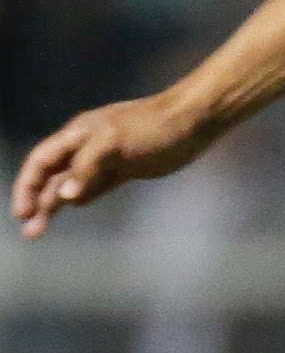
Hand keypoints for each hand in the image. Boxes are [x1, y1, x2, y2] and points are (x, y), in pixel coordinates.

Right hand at [13, 90, 219, 238]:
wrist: (194, 120)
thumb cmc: (152, 127)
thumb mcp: (114, 143)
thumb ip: (87, 168)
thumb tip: (65, 196)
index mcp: (79, 134)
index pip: (41, 160)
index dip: (27, 185)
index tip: (22, 213)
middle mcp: (87, 146)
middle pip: (52, 176)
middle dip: (38, 202)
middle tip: (31, 232)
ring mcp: (106, 158)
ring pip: (72, 184)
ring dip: (56, 204)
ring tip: (41, 231)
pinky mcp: (126, 167)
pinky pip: (96, 184)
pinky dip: (83, 196)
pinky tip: (75, 207)